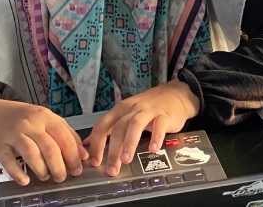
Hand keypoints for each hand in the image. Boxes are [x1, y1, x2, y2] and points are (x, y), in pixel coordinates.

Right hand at [0, 99, 87, 185]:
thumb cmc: (24, 119)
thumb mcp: (47, 120)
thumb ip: (66, 135)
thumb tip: (83, 154)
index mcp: (45, 117)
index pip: (64, 138)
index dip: (73, 156)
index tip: (77, 169)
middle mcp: (30, 124)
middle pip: (49, 148)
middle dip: (59, 167)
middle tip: (61, 177)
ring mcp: (14, 134)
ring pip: (31, 154)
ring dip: (42, 170)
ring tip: (45, 176)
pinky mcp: (0, 145)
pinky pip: (9, 161)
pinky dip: (18, 173)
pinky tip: (25, 180)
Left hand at [83, 80, 200, 175]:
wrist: (175, 94)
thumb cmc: (149, 107)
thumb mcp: (125, 114)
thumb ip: (108, 128)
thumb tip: (87, 143)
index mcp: (120, 110)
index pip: (102, 126)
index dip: (96, 144)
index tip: (94, 161)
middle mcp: (132, 109)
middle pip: (118, 128)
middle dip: (113, 150)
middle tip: (112, 168)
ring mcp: (148, 111)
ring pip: (135, 125)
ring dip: (129, 143)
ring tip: (126, 160)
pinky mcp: (164, 115)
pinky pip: (159, 126)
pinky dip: (155, 137)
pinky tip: (153, 149)